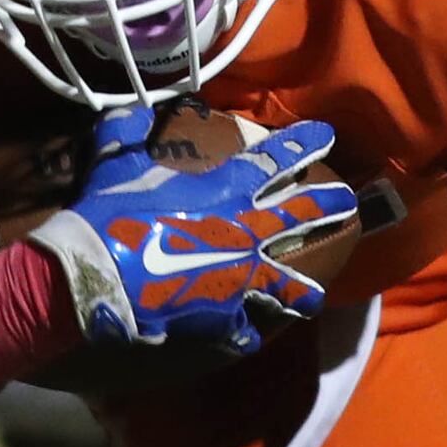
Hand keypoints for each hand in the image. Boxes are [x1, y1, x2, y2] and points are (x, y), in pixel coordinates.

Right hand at [30, 108, 355, 354]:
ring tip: (313, 297)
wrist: (98, 276)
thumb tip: (138, 109)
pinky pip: (244, 330)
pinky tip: (244, 337)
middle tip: (348, 202)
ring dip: (301, 290)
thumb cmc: (108, 212)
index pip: (276, 159)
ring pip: (287, 285)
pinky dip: (242, 332)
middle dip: (329, 205)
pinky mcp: (225, 319)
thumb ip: (130, 128)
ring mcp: (241, 279)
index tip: (326, 135)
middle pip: (302, 216)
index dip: (303, 144)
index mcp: (225, 190)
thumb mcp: (115, 158)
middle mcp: (245, 232)